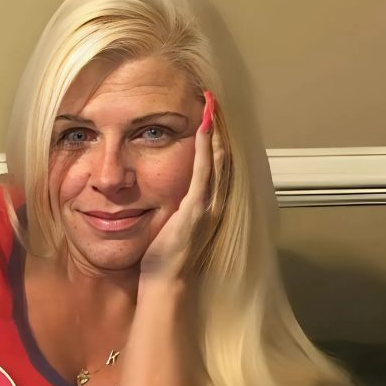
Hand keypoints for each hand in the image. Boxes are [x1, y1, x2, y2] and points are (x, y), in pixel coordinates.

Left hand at [138, 91, 223, 284]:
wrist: (165, 284)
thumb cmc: (163, 260)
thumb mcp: (170, 227)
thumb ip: (174, 209)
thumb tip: (166, 198)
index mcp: (207, 206)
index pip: (214, 166)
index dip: (214, 141)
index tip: (210, 117)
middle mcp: (213, 204)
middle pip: (221, 158)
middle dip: (218, 129)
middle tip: (214, 101)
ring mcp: (207, 206)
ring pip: (216, 161)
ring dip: (214, 132)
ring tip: (212, 106)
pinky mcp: (195, 210)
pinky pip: (202, 173)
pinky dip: (204, 149)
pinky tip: (203, 129)